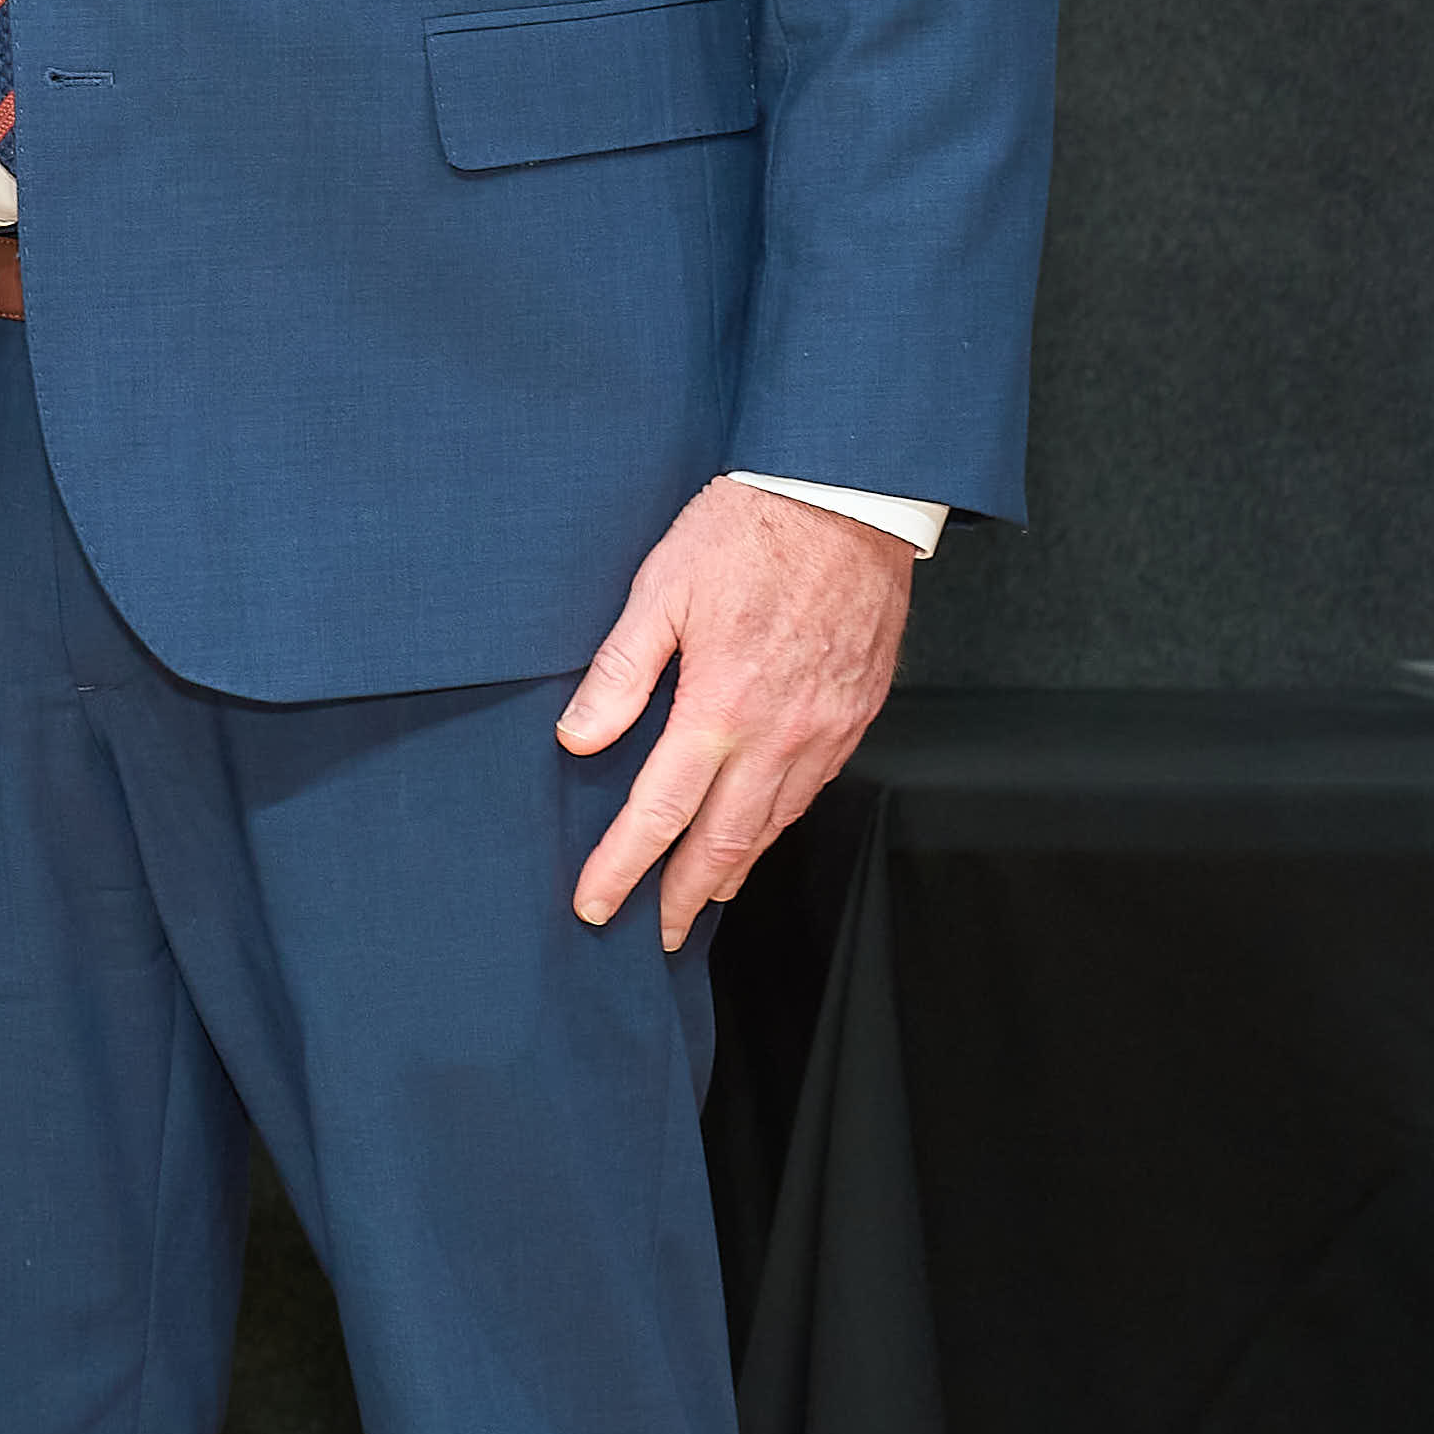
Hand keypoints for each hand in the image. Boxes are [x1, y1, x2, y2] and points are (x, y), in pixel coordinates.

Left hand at [557, 475, 915, 948]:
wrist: (846, 499)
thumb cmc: (747, 531)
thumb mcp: (660, 588)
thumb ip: (620, 670)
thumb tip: (578, 737)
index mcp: (719, 707)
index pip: (660, 812)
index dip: (624, 866)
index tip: (595, 904)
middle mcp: (778, 734)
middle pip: (724, 841)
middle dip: (685, 896)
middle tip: (654, 934)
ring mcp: (824, 730)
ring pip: (774, 824)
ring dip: (734, 869)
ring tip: (702, 897)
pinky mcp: (856, 716)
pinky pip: (812, 792)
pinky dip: (779, 825)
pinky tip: (760, 831)